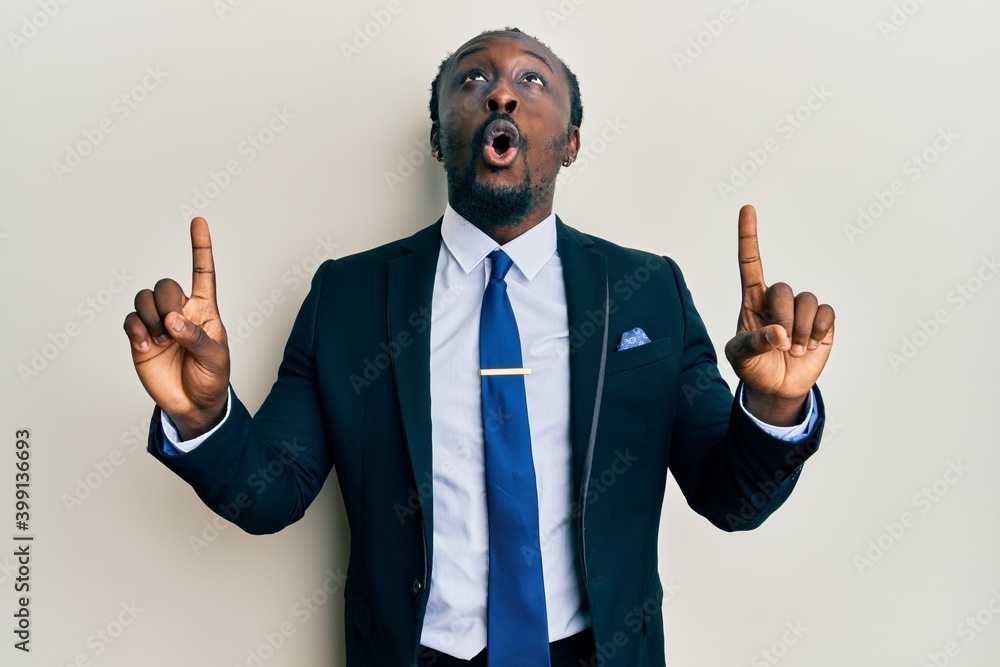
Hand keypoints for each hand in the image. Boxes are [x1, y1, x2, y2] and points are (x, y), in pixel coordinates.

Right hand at [123, 218, 229, 438]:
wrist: (193, 405)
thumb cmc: (212, 378)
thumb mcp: (215, 358)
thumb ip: (196, 337)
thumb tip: (172, 320)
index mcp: (204, 310)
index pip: (203, 273)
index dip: (200, 247)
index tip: (198, 221)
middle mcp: (180, 312)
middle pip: (165, 284)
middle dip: (165, 300)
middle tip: (171, 327)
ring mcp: (158, 324)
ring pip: (143, 298)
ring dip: (149, 315)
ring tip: (161, 339)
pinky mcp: (141, 339)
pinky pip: (130, 321)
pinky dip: (136, 329)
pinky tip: (148, 345)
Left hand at [724, 205, 834, 424]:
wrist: (776, 388)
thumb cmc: (753, 366)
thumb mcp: (739, 356)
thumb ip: (751, 342)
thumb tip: (777, 332)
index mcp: (752, 301)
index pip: (750, 263)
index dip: (749, 236)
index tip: (748, 208)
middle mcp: (777, 300)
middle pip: (783, 289)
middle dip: (783, 317)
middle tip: (780, 343)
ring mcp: (801, 310)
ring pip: (807, 300)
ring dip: (801, 329)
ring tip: (793, 349)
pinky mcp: (822, 322)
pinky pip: (826, 312)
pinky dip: (819, 330)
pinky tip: (810, 345)